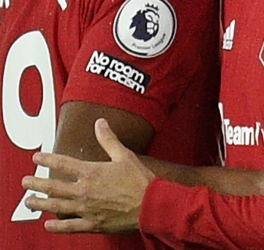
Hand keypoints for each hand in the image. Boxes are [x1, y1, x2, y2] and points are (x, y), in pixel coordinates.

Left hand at [22, 118, 153, 233]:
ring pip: (56, 206)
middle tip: (25, 182)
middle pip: (53, 186)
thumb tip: (100, 123)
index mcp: (92, 172)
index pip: (63, 163)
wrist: (151, 205)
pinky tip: (48, 225)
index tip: (37, 157)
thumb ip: (109, 139)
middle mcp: (84, 190)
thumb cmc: (140, 181)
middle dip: (36, 183)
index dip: (47, 159)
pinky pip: (70, 226)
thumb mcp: (125, 156)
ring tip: (29, 201)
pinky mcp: (92, 223)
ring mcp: (86, 208)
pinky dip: (57, 226)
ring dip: (39, 204)